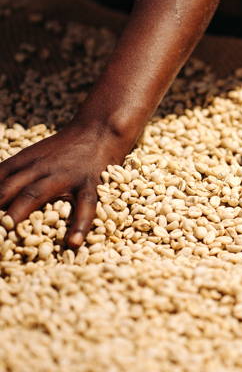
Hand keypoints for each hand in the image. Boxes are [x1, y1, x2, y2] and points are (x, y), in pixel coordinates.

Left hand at [0, 122, 129, 247]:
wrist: (101, 129)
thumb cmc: (66, 147)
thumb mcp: (34, 155)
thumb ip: (13, 173)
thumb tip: (0, 192)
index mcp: (23, 162)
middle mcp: (39, 168)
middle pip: (7, 188)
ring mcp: (64, 176)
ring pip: (36, 194)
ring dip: (18, 211)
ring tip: (8, 229)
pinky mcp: (89, 183)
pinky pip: (84, 205)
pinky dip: (80, 224)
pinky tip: (73, 242)